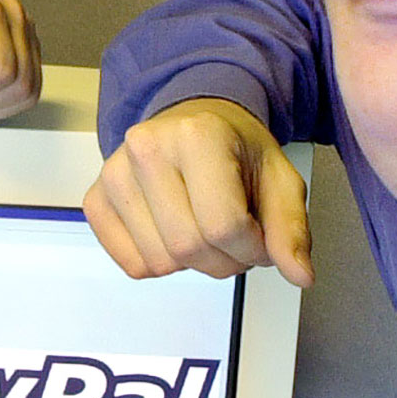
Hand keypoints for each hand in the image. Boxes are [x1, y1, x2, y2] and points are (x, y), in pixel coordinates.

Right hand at [83, 97, 313, 286]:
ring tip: (204, 230)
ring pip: (160, 262)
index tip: (259, 237)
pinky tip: (174, 231)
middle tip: (234, 239)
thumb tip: (300, 275)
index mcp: (197, 135)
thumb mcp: (279, 181)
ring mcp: (114, 174)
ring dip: (193, 264)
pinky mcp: (96, 199)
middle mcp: (147, 149)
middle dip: (224, 261)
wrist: (192, 122)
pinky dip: (161, 263)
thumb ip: (291, 229)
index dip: (251, 249)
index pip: (224, 226)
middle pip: (189, 248)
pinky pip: (132, 265)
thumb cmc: (235, 151)